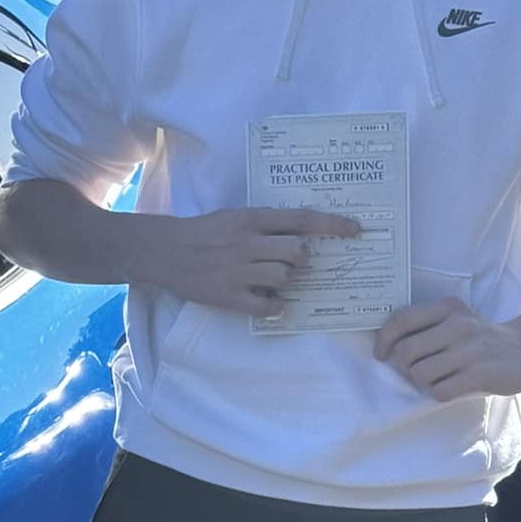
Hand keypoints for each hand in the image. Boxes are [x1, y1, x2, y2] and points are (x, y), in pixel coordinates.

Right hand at [135, 208, 362, 315]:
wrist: (165, 251)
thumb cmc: (203, 232)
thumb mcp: (234, 217)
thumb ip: (265, 225)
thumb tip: (300, 236)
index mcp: (251, 220)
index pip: (302, 219)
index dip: (333, 224)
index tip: (356, 230)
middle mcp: (248, 244)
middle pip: (298, 252)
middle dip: (302, 259)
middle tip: (291, 262)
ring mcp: (239, 271)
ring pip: (286, 277)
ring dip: (287, 280)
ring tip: (270, 278)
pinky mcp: (230, 296)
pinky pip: (268, 305)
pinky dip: (274, 304)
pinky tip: (267, 299)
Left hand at [374, 298, 520, 399]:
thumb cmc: (481, 339)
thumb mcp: (456, 320)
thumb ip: (427, 326)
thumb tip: (388, 347)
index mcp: (448, 308)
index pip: (401, 320)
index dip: (384, 340)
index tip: (382, 354)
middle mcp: (458, 325)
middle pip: (406, 352)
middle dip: (405, 367)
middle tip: (418, 370)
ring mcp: (470, 350)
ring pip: (420, 374)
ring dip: (424, 382)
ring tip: (439, 378)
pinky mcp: (481, 373)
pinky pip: (441, 391)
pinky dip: (440, 393)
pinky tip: (453, 387)